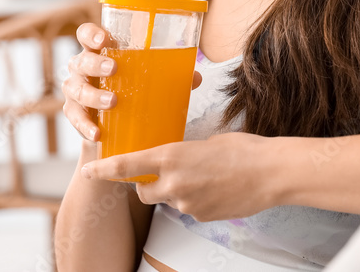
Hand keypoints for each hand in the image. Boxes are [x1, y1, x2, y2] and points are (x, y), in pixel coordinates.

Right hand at [62, 22, 202, 142]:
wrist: (111, 127)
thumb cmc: (130, 90)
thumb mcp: (148, 80)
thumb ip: (169, 76)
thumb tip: (196, 77)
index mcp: (99, 51)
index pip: (86, 34)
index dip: (91, 33)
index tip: (104, 39)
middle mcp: (82, 67)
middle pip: (81, 60)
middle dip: (96, 63)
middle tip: (114, 69)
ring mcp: (75, 89)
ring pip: (76, 89)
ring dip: (93, 95)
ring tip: (113, 102)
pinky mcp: (73, 113)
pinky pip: (74, 118)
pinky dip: (85, 126)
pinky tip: (97, 133)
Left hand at [80, 132, 278, 221]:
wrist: (271, 173)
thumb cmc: (244, 150)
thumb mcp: (205, 141)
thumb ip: (183, 152)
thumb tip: (174, 159)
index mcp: (171, 156)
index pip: (126, 166)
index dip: (103, 170)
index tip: (88, 171)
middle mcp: (173, 183)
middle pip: (142, 190)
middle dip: (146, 184)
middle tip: (163, 173)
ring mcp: (186, 203)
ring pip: (167, 200)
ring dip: (175, 191)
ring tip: (203, 177)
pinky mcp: (200, 217)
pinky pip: (188, 209)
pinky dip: (194, 199)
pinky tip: (215, 188)